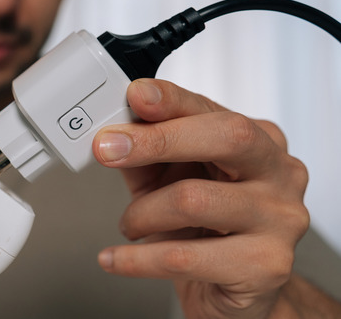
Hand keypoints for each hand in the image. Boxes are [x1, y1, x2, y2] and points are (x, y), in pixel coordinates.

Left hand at [92, 79, 309, 317]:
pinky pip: (184, 256)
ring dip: (142, 213)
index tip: (134, 96)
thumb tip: (112, 130)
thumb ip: (145, 151)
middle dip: (157, 140)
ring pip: (194, 200)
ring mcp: (280, 219)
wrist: (234, 292)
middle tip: (108, 150)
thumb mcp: (169, 179)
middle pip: (226, 138)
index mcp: (259, 140)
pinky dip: (137, 259)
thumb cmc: (205, 228)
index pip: (212, 109)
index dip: (171, 100)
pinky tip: (116, 258)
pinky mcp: (265, 266)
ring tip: (130, 225)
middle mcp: (279, 173)